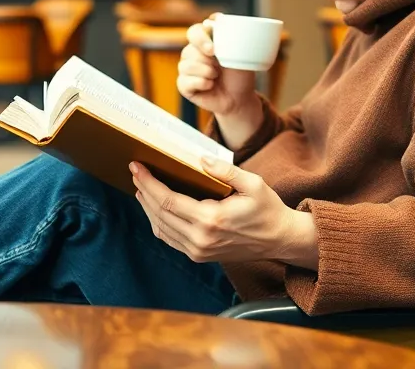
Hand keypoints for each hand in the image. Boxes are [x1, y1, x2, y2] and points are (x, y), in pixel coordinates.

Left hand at [130, 158, 313, 265]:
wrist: (279, 240)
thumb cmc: (267, 209)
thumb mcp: (253, 184)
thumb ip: (225, 171)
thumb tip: (200, 159)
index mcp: (211, 220)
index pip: (167, 200)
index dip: (148, 183)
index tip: (136, 167)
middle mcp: (200, 239)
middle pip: (159, 213)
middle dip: (144, 191)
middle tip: (135, 172)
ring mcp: (198, 251)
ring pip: (160, 228)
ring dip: (147, 207)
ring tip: (141, 187)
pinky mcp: (199, 256)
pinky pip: (169, 239)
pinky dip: (157, 222)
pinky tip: (155, 207)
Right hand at [177, 14, 257, 116]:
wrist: (240, 98)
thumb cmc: (240, 74)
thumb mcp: (241, 55)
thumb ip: (231, 39)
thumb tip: (220, 24)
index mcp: (206, 40)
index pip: (195, 31)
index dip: (201, 38)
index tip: (213, 49)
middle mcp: (193, 52)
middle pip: (189, 49)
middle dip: (207, 60)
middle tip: (219, 66)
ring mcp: (187, 68)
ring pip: (186, 66)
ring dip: (206, 72)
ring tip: (216, 77)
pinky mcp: (184, 85)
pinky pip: (184, 81)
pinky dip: (201, 84)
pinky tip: (210, 85)